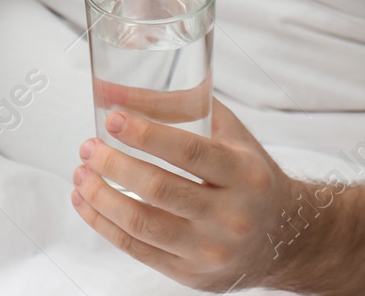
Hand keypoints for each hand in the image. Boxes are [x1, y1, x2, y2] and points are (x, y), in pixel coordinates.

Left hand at [71, 99, 305, 290]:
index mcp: (244, 173)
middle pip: (158, 189)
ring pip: (141, 224)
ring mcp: (209, 249)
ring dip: (101, 197)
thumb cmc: (249, 175)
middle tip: (89, 147)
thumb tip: (117, 91)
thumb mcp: (229, 134)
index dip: (145, 134)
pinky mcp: (190, 274)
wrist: (282, 235)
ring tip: (81, 175)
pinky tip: (87, 203)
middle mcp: (230, 215)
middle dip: (113, 165)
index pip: (189, 152)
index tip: (112, 119)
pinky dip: (104, 225)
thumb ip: (181, 107)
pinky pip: (137, 249)